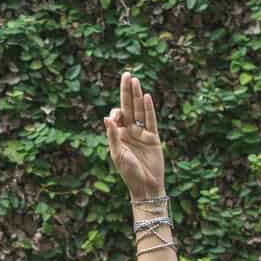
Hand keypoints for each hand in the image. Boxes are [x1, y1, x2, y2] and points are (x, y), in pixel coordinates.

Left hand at [104, 70, 164, 199]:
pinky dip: (148, 110)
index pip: (117, 116)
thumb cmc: (129, 173)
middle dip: (127, 91)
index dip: (116, 111)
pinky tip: (146, 97)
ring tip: (135, 80)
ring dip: (137, 96)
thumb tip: (107, 118)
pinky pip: (151, 121)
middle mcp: (130, 132)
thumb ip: (113, 136)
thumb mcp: (117, 154)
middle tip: (127, 74)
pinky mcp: (153, 138)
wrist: (145, 186)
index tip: (116, 117)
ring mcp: (142, 134)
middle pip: (128, 107)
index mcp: (119, 135)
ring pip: (139, 111)